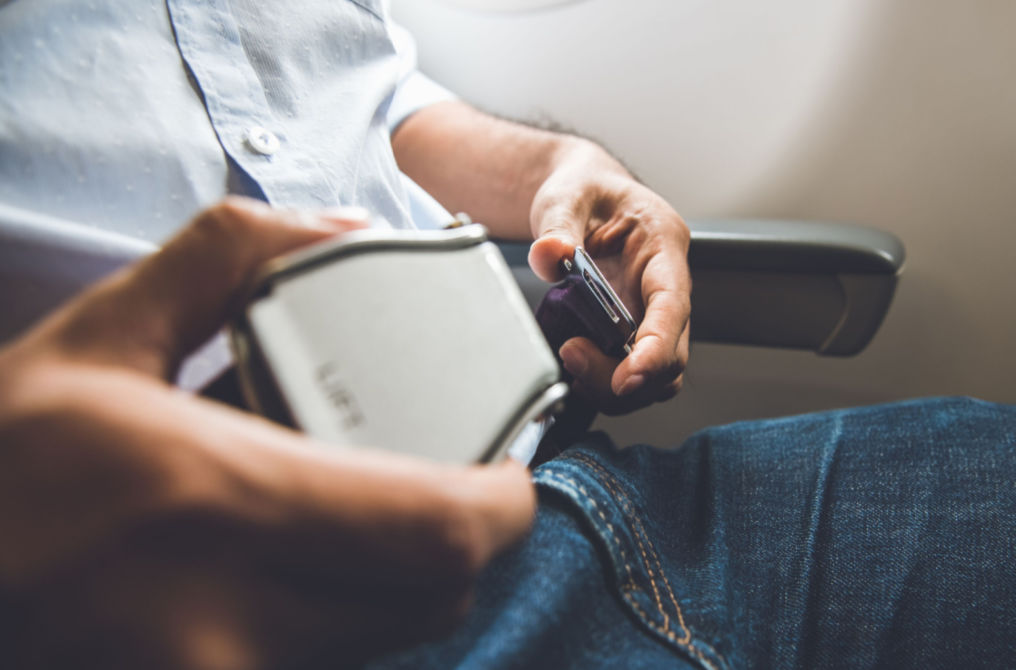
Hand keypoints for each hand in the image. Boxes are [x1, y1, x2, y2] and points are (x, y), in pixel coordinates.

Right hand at [0, 198, 534, 669]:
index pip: (434, 529)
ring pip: (385, 639)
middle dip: (465, 538)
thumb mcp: (94, 337)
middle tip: (456, 480)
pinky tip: (297, 562)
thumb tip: (342, 227)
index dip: (504, 502)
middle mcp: (221, 617)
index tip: (510, 467)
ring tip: (363, 510)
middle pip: (432, 598)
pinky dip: (342, 616)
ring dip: (401, 576)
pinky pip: (326, 666)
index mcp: (209, 497)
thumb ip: (225, 262)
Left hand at [528, 143, 690, 414]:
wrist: (581, 195)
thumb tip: (548, 255)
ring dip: (614, 385)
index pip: (673, 306)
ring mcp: (650, 313)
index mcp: (663, 245)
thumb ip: (557, 227)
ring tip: (569, 359)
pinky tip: (573, 366)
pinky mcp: (630, 331)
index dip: (656, 347)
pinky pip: (630, 372)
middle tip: (572, 356)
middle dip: (628, 375)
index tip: (629, 376)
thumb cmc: (586, 190)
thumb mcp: (566, 196)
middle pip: (671, 354)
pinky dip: (603, 382)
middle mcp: (665, 286)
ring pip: (656, 375)